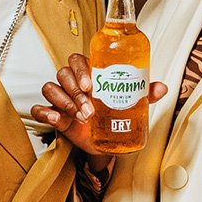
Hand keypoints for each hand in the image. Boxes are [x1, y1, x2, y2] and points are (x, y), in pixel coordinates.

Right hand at [31, 53, 166, 169]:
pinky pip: (40, 108)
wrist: (104, 141)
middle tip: (89, 107)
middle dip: (75, 90)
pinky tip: (56, 118)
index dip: (81, 68)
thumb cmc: (113, 115)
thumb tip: (162, 87)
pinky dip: (45, 112)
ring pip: (51, 88)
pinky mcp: (53, 114)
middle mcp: (72, 83)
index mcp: (89, 74)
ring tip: (80, 116)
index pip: (78, 60)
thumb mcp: (129, 105)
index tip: (90, 83)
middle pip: (64, 72)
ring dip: (64, 101)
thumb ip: (143, 95)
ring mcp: (61, 98)